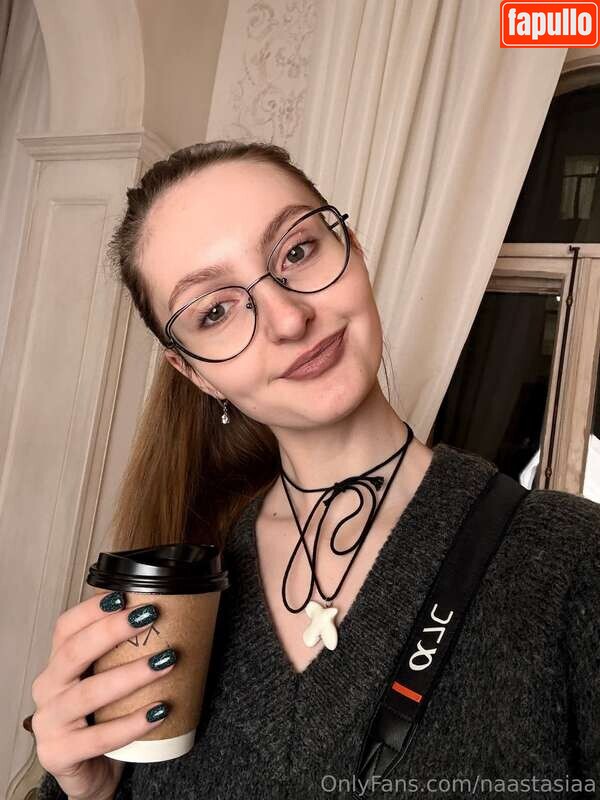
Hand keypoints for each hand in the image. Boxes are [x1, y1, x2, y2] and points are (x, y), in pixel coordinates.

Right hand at [30, 592, 176, 799]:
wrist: (92, 771)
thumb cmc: (104, 717)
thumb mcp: (109, 679)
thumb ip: (127, 654)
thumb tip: (177, 616)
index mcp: (59, 665)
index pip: (66, 628)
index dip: (91, 610)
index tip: (123, 596)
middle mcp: (48, 688)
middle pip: (74, 652)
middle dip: (111, 631)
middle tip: (149, 616)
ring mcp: (49, 723)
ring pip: (88, 693)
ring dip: (130, 674)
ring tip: (165, 662)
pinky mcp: (60, 753)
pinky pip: (99, 737)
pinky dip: (131, 723)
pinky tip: (159, 711)